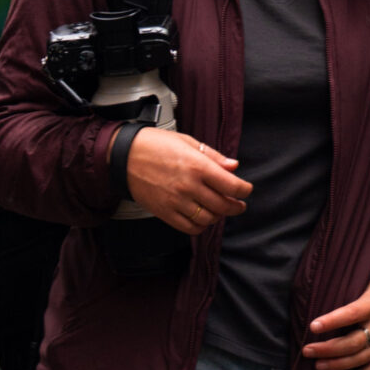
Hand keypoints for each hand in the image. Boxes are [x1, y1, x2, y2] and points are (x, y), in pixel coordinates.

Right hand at [124, 128, 249, 233]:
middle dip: (236, 206)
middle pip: (223, 205)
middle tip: (238, 204)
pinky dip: (201, 226)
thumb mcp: (187, 142)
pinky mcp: (164, 212)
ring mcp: (176, 201)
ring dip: (218, 216)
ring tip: (219, 209)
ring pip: (208, 218)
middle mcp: (189, 186)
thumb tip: (234, 166)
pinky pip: (190, 227)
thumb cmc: (155, 145)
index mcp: (197, 165)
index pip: (231, 185)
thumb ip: (213, 156)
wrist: (124, 157)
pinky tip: (202, 218)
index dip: (244, 190)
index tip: (246, 190)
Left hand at [305, 271, 369, 369]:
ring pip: (361, 358)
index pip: (351, 314)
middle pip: (354, 342)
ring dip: (337, 364)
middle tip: (307, 350)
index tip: (312, 326)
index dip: (332, 321)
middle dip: (328, 349)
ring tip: (317, 365)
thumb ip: (344, 281)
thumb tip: (316, 284)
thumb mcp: (364, 277)